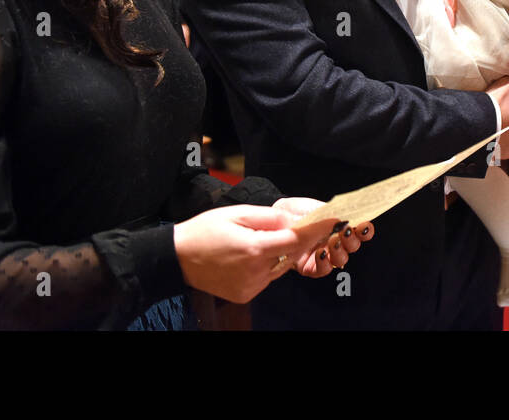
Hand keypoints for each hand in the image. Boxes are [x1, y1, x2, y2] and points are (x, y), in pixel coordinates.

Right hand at [174, 202, 343, 303]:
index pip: (296, 240)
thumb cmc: (205, 230)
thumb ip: (270, 217)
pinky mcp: (245, 295)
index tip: (332, 220)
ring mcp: (250, 287)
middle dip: (297, 240)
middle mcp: (255, 272)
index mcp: (254, 249)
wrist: (176, 258)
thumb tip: (297, 219)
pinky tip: (248, 256)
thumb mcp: (237, 213)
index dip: (316, 230)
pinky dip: (266, 266)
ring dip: (279, 253)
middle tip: (297, 225)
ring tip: (258, 240)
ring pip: (280, 267)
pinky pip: (267, 278)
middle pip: (291, 255)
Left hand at [272, 198, 372, 278]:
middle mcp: (334, 241)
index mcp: (339, 225)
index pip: (360, 229)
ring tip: (332, 242)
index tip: (364, 225)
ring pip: (341, 259)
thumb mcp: (312, 206)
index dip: (365, 229)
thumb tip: (342, 215)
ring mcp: (324, 255)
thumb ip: (329, 211)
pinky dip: (324, 263)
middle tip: (345, 232)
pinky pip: (322, 270)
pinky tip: (320, 254)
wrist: (273, 221)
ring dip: (340, 251)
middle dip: (352, 240)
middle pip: (353, 246)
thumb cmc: (294, 211)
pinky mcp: (310, 267)